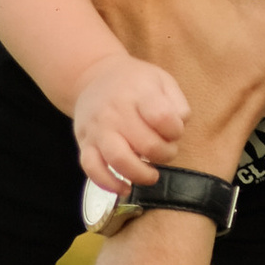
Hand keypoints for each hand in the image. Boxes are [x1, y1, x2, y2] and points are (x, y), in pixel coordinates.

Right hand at [72, 49, 188, 195]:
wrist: (93, 77)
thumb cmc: (133, 82)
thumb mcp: (161, 80)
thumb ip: (177, 103)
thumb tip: (179, 126)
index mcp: (137, 93)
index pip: (162, 118)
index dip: (175, 131)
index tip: (175, 131)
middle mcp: (115, 111)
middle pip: (146, 144)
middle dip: (165, 154)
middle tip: (166, 151)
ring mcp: (97, 129)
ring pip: (118, 159)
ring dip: (140, 174)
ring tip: (151, 175)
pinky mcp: (84, 144)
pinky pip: (92, 169)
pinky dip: (108, 183)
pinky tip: (124, 188)